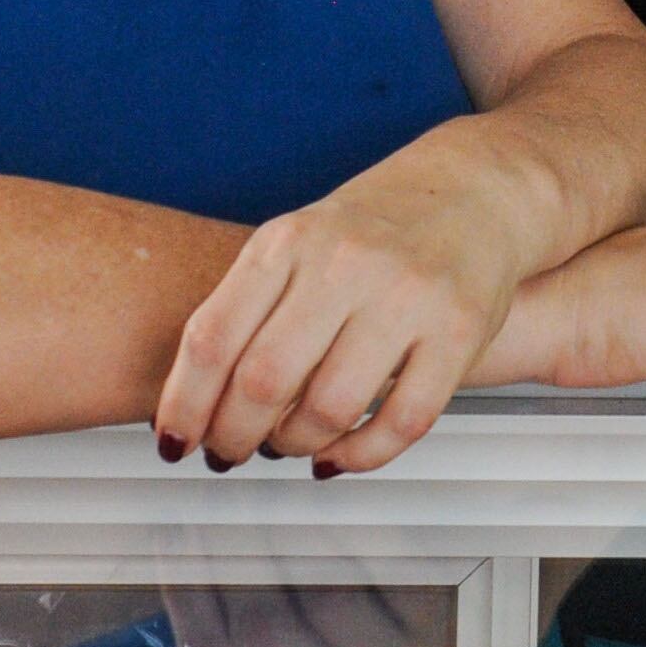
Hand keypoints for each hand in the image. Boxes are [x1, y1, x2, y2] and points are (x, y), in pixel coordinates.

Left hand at [155, 151, 540, 475]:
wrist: (472, 190)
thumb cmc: (371, 230)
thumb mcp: (298, 243)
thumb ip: (250, 309)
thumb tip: (196, 404)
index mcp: (288, 241)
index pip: (212, 337)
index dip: (183, 404)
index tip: (173, 441)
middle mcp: (344, 263)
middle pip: (263, 380)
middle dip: (234, 436)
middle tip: (230, 452)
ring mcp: (405, 296)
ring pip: (330, 408)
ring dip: (296, 446)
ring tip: (289, 446)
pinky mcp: (458, 331)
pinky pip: (402, 421)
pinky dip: (360, 456)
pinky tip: (338, 456)